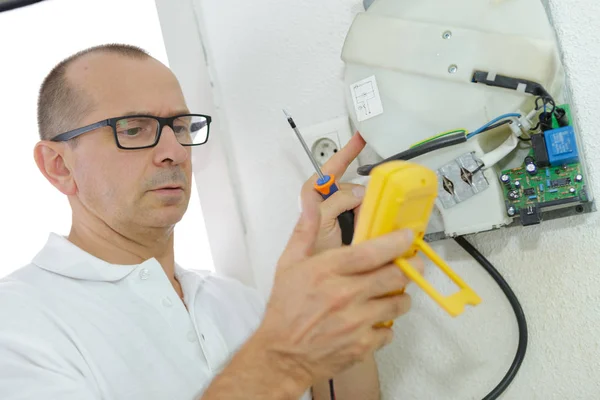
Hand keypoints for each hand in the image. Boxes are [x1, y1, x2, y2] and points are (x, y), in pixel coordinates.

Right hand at [253, 184, 421, 388]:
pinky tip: (374, 320)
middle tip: (411, 263)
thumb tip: (310, 204)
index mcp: (326, 271)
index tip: (407, 236)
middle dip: (409, 267)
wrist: (281, 356)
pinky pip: (390, 331)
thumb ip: (304, 232)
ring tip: (392, 292)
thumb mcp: (288, 264)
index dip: (396, 241)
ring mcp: (356, 322)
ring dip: (400, 296)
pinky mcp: (363, 346)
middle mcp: (344, 295)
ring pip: (398, 303)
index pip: (371, 252)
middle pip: (394, 275)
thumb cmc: (285, 309)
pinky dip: (386, 325)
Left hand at [301, 133, 366, 252]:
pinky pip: (371, 217)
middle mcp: (331, 204)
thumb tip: (359, 193)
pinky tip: (371, 231)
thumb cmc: (310, 256)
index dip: (346, 153)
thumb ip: (336, 203)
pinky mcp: (358, 229)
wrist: (318, 285)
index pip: (331, 169)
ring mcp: (345, 217)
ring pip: (365, 203)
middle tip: (356, 216)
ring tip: (357, 230)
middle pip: (353, 188)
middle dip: (360, 197)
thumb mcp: (320, 223)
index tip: (360, 138)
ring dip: (366, 213)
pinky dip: (374, 221)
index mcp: (315, 198)